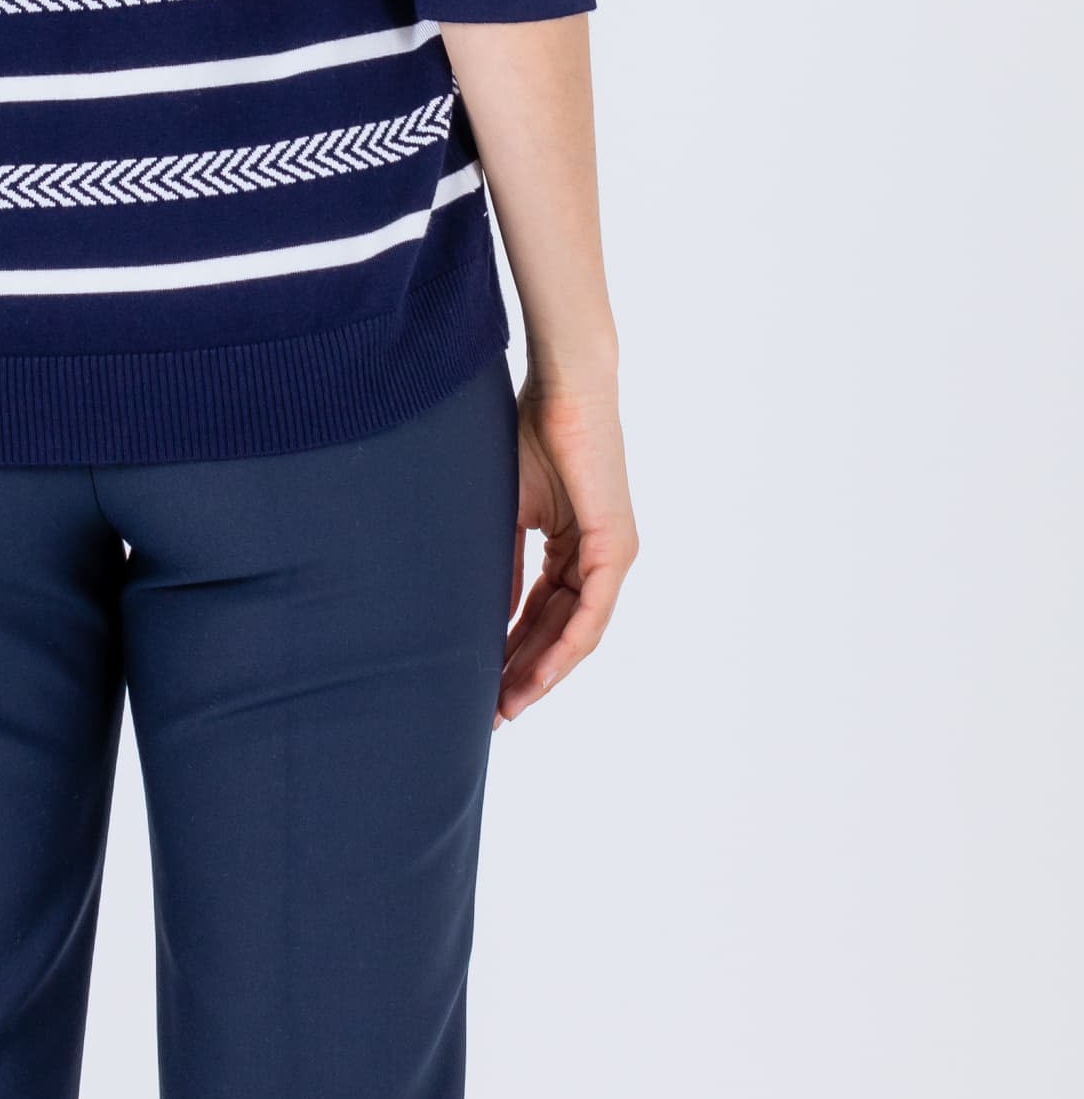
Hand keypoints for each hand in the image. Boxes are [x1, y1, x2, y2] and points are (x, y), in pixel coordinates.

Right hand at [495, 378, 637, 724]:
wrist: (563, 386)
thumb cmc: (532, 432)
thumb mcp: (507, 511)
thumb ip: (501, 564)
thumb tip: (484, 615)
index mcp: (573, 547)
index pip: (543, 613)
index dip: (513, 651)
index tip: (482, 685)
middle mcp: (598, 558)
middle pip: (561, 633)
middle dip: (525, 674)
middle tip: (492, 712)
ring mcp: (612, 554)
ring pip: (579, 633)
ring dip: (543, 672)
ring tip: (507, 704)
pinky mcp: (616, 547)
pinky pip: (591, 612)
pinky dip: (565, 646)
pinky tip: (539, 673)